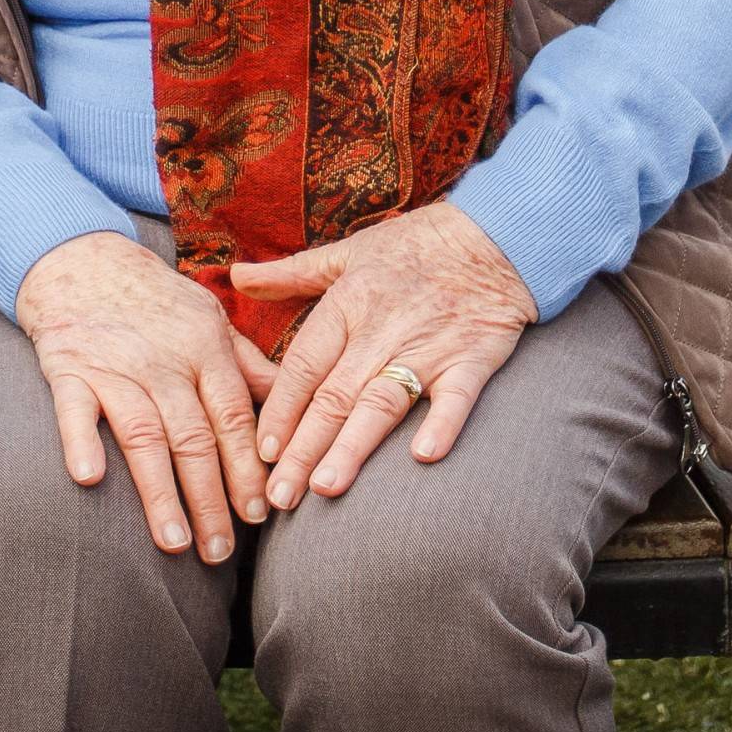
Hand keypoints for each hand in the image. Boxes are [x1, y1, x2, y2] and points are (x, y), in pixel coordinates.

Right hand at [15, 229, 274, 563]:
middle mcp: (165, 361)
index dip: (248, 468)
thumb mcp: (211, 320)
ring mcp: (116, 366)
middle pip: (194, 438)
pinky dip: (81, 442)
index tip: (261, 515)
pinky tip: (90, 479)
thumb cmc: (157, 300)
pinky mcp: (68, 370)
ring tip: (175, 543)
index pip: (234, 418)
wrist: (83, 260)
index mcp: (207, 349)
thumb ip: (247, 366)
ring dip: (160, 493)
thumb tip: (293, 405)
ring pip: (144, 436)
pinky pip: (75, 411)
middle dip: (211, 498)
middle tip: (222, 552)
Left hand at [233, 202, 536, 509]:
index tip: (261, 451)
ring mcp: (429, 347)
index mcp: (349, 303)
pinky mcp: (472, 359)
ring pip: (382, 403)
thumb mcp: (348, 252)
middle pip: (334, 396)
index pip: (304, 365)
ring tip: (326, 487)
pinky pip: (456, 396)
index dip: (281, 409)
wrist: (496, 235)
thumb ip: (291, 273)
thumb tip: (235, 277)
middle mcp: (383, 329)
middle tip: (280, 497)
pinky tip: (424, 457)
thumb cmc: (416, 245)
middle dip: (304, 449)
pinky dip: (441, 424)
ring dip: (354, 446)